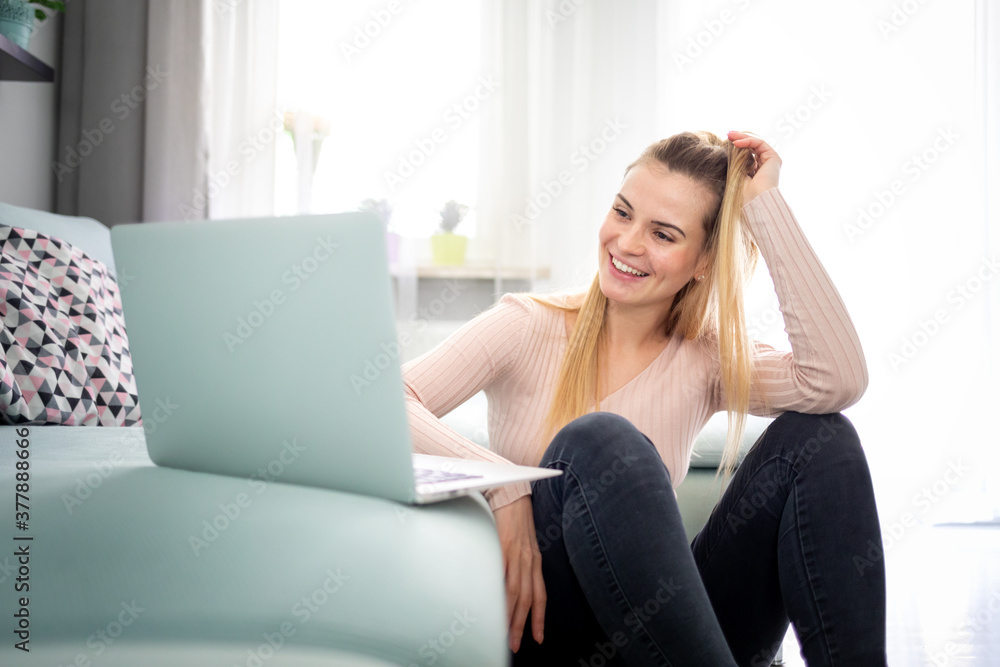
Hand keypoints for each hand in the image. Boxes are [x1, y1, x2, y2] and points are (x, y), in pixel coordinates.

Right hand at [493, 495, 545, 652]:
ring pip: (516, 593)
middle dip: (523, 625)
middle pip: (528, 600)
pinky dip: (499, 593)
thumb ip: (517, 562)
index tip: (538, 637)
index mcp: (534, 560)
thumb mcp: (521, 543)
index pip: (540, 596)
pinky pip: (502, 575)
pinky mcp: (504, 547)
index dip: (539, 618)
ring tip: (505, 634)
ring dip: (511, 616)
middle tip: (517, 644)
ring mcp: (517, 554)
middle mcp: (529, 560)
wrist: (510, 492)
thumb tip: (507, 582)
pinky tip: (495, 606)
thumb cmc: (513, 517)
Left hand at [727, 130, 781, 205]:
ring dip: (742, 137)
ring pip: (756, 142)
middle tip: (728, 134)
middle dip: (739, 138)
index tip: (725, 141)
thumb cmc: (743, 195)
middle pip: (752, 146)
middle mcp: (764, 165)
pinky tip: (736, 143)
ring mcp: (769, 161)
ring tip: (730, 136)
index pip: (747, 153)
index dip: (737, 146)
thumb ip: (734, 162)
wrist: (755, 202)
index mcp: (755, 170)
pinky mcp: (774, 158)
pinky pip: (760, 143)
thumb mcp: (735, 175)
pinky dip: (748, 141)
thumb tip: (728, 148)